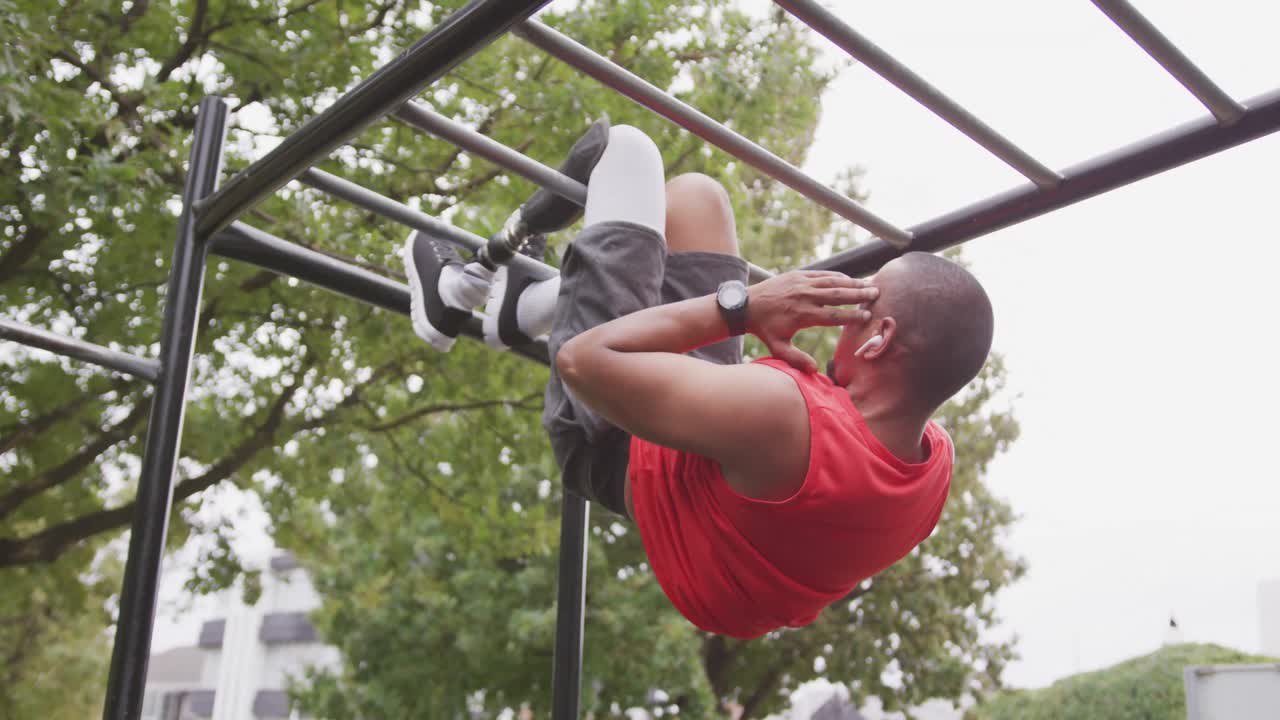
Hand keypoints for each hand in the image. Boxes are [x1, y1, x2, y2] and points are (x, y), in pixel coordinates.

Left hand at [747, 271, 876, 372]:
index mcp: (802, 315)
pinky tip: (850, 279)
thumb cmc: (764, 328)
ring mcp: (802, 283)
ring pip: (832, 282)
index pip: (832, 316)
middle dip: (858, 294)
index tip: (866, 316)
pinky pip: (822, 274)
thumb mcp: (777, 347)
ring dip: (852, 282)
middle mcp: (804, 297)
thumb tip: (814, 370)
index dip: (850, 316)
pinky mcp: (798, 275)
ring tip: (869, 285)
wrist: (746, 305)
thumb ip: (796, 359)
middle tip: (876, 294)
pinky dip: (837, 276)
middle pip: (837, 295)